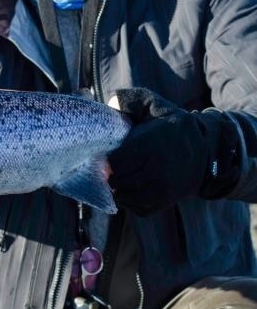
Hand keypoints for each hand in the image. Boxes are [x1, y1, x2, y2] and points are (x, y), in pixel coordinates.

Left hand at [107, 88, 240, 214]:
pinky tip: (131, 186)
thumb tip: (112, 103)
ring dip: (117, 188)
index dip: (105, 160)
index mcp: (151, 146)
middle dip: (108, 174)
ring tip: (119, 176)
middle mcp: (157, 171)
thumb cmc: (170, 126)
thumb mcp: (155, 106)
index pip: (114, 162)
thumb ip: (132, 100)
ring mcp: (162, 190)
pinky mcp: (163, 203)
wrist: (203, 152)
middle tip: (108, 167)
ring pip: (124, 197)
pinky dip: (129, 200)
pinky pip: (136, 208)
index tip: (104, 154)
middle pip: (117, 181)